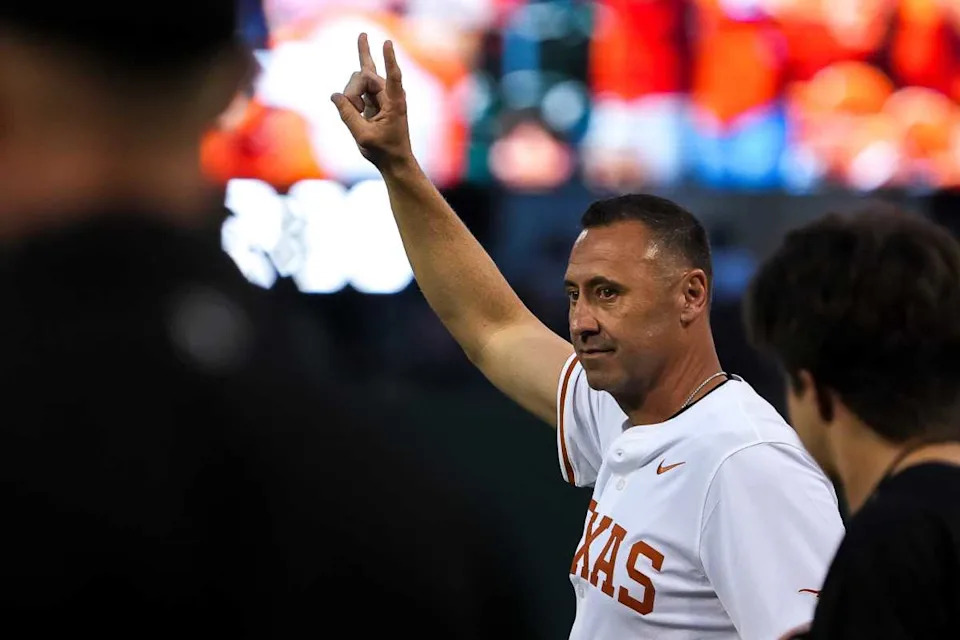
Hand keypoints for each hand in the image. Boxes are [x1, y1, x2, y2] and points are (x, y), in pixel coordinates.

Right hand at [331, 33, 413, 171]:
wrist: (393, 160)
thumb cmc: (384, 151)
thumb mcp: (363, 136)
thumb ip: (348, 115)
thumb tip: (334, 95)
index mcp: (395, 103)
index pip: (392, 77)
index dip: (389, 60)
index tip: (387, 43)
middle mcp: (390, 93)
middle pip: (364, 76)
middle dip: (352, 91)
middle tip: (354, 109)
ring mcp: (381, 93)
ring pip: (358, 78)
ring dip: (351, 96)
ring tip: (357, 112)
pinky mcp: (372, 96)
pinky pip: (357, 81)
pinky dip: (352, 90)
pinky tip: (364, 37)